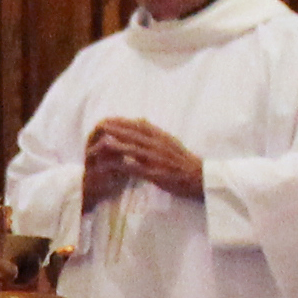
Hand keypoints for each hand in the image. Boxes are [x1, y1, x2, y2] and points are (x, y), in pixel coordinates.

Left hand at [80, 118, 202, 205]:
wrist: (200, 177)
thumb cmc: (183, 161)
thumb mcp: (170, 141)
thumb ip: (154, 132)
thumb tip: (140, 120)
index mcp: (161, 136)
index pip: (138, 125)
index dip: (121, 122)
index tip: (107, 120)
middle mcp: (158, 144)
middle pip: (132, 134)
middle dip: (114, 131)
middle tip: (98, 128)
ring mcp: (156, 158)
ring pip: (131, 149)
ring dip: (114, 147)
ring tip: (99, 145)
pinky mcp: (154, 173)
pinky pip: (134, 168)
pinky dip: (120, 167)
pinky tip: (108, 167)